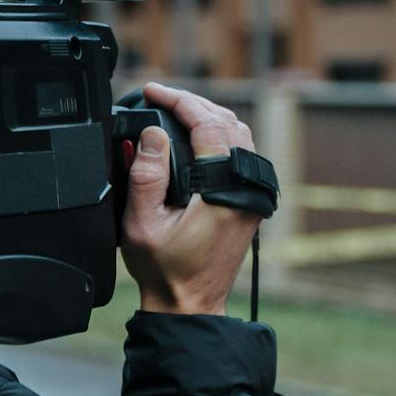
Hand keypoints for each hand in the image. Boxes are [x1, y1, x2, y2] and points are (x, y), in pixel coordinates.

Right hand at [119, 80, 260, 315]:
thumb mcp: (141, 224)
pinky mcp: (252, 200)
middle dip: (193, 103)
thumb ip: (145, 175)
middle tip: (160, 97)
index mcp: (224, 192)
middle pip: (228, 122)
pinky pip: (242, 153)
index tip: (153, 91)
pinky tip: (194, 134)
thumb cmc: (166, 270)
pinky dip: (219, 136)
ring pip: (240, 135)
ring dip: (208, 117)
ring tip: (173, 110)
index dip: (178, 101)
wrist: (190, 304)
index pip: (208, 125)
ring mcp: (254, 195)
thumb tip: (152, 132)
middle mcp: (247, 190)